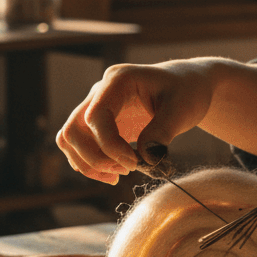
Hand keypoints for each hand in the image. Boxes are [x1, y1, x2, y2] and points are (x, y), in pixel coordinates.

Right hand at [56, 59, 218, 183]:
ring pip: (69, 140)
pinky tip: (114, 173)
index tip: (134, 163)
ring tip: (117, 176)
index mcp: (118, 80)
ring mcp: (95, 108)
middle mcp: (100, 92)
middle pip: (73, 129)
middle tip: (126, 170)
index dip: (109, 145)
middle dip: (95, 158)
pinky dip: (90, 164)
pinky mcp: (98, 125)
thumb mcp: (182, 109)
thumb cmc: (186, 92)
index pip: (95, 116)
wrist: (186, 88)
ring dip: (88, 164)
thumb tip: (145, 159)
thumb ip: (163, 132)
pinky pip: (79, 147)